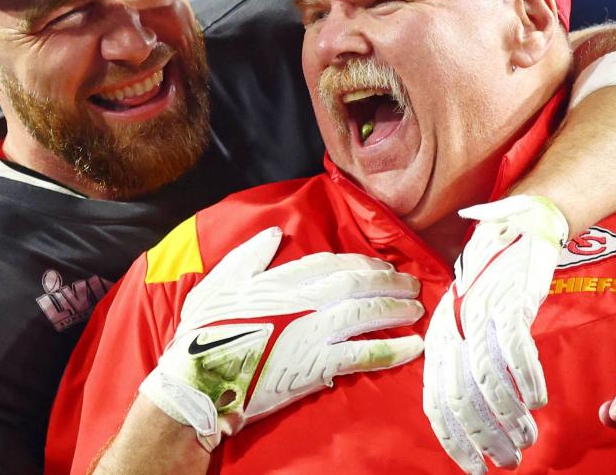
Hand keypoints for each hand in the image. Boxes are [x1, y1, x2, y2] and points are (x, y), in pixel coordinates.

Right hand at [139, 227, 424, 450]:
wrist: (198, 380)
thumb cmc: (203, 332)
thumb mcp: (219, 282)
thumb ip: (249, 256)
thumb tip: (275, 234)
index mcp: (282, 279)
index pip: (332, 263)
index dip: (361, 262)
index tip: (379, 266)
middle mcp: (305, 300)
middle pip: (358, 282)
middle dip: (389, 281)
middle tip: (411, 284)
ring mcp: (314, 331)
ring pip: (367, 313)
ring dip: (397, 309)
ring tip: (417, 309)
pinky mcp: (318, 364)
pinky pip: (364, 354)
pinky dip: (392, 350)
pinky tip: (413, 347)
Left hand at [423, 195, 568, 473]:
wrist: (516, 228)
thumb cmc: (493, 283)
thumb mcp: (469, 322)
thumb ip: (466, 361)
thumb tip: (471, 414)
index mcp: (439, 336)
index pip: (436, 398)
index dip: (454, 437)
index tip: (474, 466)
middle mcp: (454, 327)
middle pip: (461, 394)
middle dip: (484, 436)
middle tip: (507, 460)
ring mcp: (480, 314)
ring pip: (488, 378)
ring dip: (509, 417)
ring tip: (527, 438)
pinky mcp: (509, 302)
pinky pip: (515, 350)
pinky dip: (527, 380)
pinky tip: (538, 400)